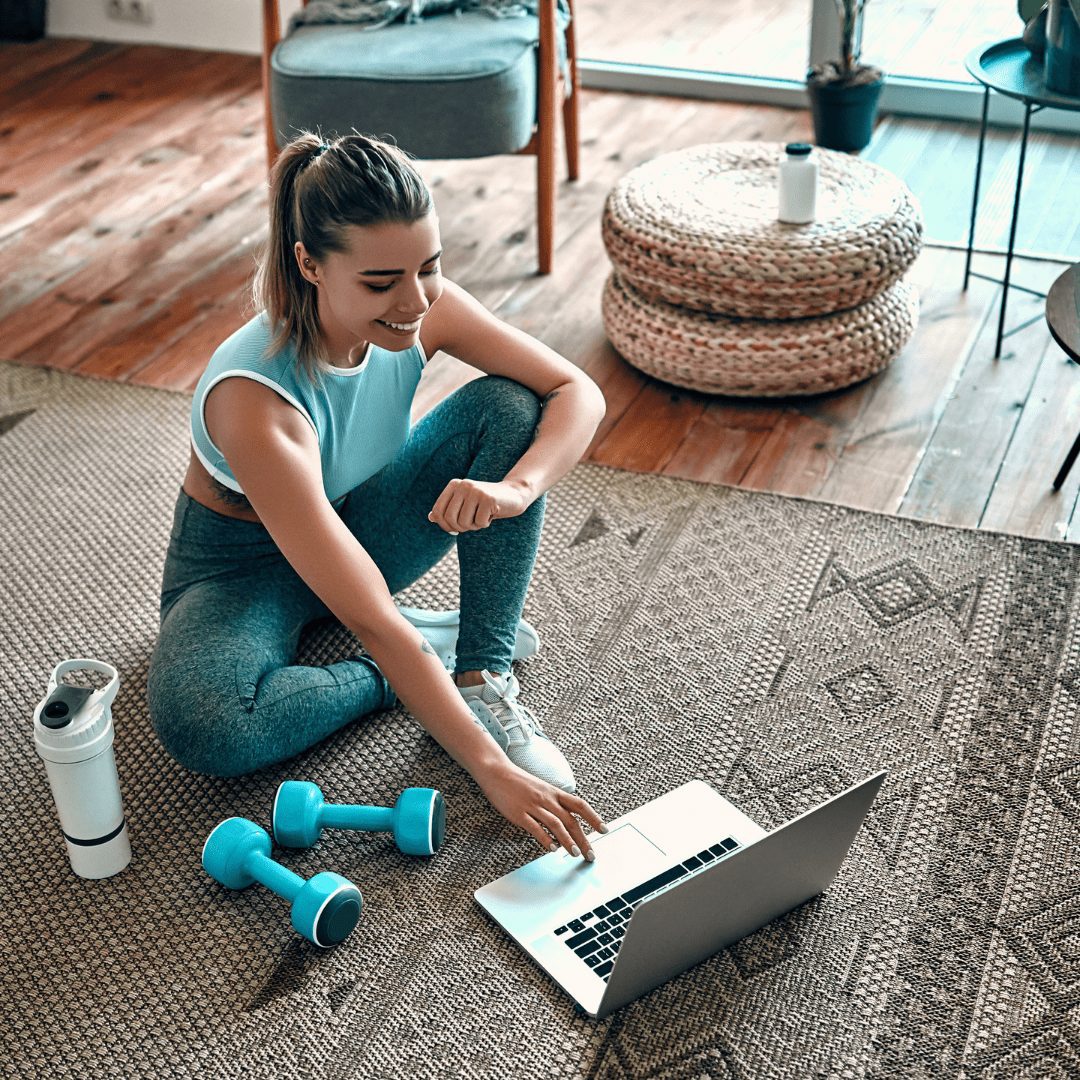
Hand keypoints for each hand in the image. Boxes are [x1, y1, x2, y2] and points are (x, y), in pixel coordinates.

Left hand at [428, 478, 530, 534]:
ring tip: (482, 517)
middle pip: (450, 519)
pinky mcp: (488, 499)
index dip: (445, 526)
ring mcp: (476, 491)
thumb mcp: (464, 505)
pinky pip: (480, 522)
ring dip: (474, 526)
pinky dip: (485, 524)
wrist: (513, 495)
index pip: (438, 512)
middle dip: (460, 528)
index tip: (455, 529)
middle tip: (471, 524)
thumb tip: (431, 517)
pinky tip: (491, 514)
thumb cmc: (485, 503)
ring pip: (464, 522)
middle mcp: (463, 485)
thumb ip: (447, 510)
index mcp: (454, 485)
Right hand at [475, 761, 607, 859]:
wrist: (497, 771)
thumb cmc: (519, 781)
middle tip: (590, 854)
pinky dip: (546, 840)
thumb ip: (553, 802)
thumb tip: (566, 819)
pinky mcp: (519, 813)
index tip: (604, 830)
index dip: (594, 818)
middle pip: (571, 820)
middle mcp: (547, 799)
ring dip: (568, 841)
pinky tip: (552, 849)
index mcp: (554, 792)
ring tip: (575, 854)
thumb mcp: (541, 788)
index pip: (580, 805)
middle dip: (583, 839)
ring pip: (556, 825)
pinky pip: (535, 828)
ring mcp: (533, 806)